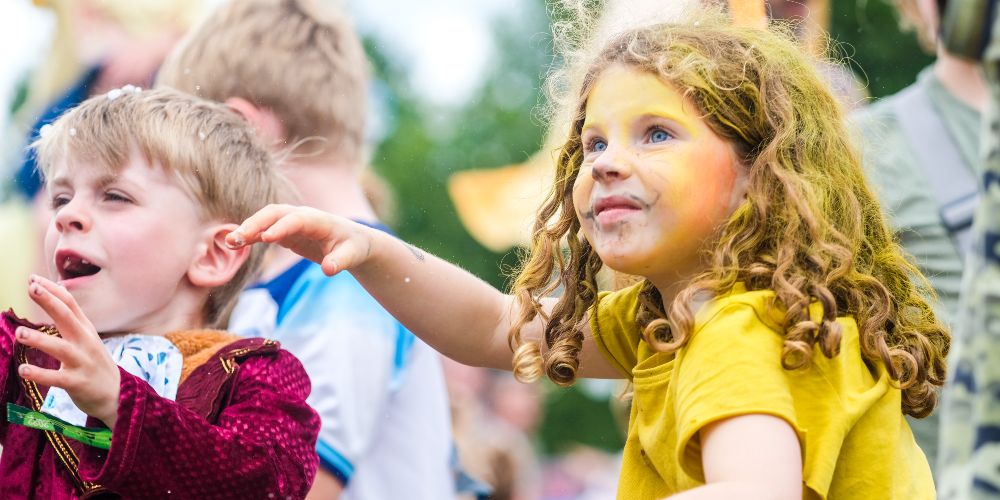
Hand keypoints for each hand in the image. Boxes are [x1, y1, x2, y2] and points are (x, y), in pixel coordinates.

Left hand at [16, 275, 120, 427]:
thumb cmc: (94, 364)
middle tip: (32, 288)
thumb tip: (54, 294)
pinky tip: (23, 370)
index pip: (70, 303)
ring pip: (61, 348)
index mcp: (86, 329)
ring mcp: (82, 362)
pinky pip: (56, 377)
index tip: (33, 279)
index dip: (52, 290)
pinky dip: (40, 374)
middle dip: (49, 302)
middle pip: (67, 317)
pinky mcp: (77, 382)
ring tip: (20, 333)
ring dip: (40, 340)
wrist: (116, 395)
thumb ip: (71, 320)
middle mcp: (86, 342)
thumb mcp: (87, 338)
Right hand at [226, 204, 374, 275]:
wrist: (353, 242)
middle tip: (236, 239)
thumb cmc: (354, 248)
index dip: (282, 227)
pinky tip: (235, 244)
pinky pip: (265, 230)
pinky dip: (251, 235)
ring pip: (266, 219)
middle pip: (275, 213)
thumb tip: (329, 270)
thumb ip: (340, 262)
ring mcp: (292, 221)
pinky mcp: (285, 231)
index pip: (298, 220)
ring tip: (229, 242)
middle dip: (256, 224)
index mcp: (319, 220)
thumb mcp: (352, 256)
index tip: (266, 238)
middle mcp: (303, 216)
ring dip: (248, 228)